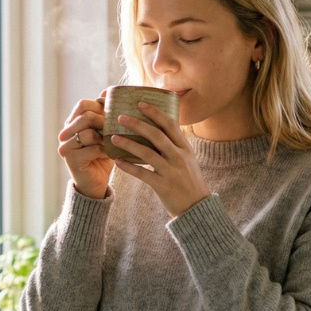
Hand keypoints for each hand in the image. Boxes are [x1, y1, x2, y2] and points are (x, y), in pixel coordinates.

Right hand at [57, 92, 111, 198]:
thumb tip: (107, 90)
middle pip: (85, 116)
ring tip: (113, 144)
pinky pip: (92, 148)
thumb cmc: (102, 156)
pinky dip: (105, 150)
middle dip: (103, 122)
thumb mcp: (105, 133)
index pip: (82, 104)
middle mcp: (65, 133)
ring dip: (105, 138)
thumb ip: (104, 115)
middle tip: (115, 130)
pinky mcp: (71, 159)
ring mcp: (65, 146)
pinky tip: (111, 155)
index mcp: (72, 123)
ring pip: (88, 132)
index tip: (112, 115)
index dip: (99, 106)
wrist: (96, 183)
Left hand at [111, 102, 209, 216]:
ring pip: (147, 153)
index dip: (155, 112)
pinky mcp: (163, 186)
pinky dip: (128, 167)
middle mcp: (179, 157)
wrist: (197, 207)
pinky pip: (142, 174)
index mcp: (185, 148)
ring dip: (128, 143)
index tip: (140, 103)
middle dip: (137, 124)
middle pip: (156, 135)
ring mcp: (171, 172)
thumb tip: (158, 128)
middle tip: (121, 117)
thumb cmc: (189, 181)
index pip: (170, 124)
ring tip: (113, 137)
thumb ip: (175, 145)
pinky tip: (117, 161)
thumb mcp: (188, 159)